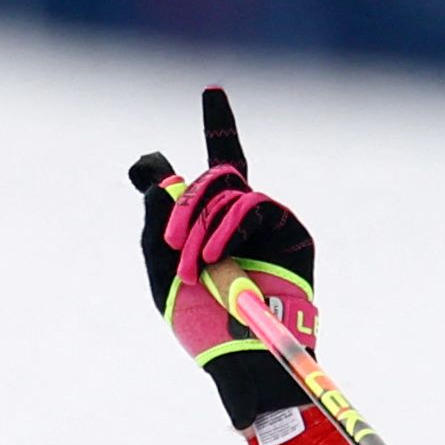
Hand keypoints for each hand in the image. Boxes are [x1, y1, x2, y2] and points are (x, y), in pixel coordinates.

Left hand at [127, 88, 315, 430]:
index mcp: (206, 225)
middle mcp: (238, 217)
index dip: (217, 127)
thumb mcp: (162, 272)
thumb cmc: (200, 324)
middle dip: (187, 201)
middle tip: (172, 242)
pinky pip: (253, 204)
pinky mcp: (288, 230)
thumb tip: (158, 173)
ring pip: (229, 188)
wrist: (244, 356)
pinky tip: (216, 256)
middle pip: (215, 174)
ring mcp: (265, 221)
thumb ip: (155, 223)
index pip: (209, 171)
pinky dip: (228, 225)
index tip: (214, 88)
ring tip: (196, 266)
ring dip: (204, 223)